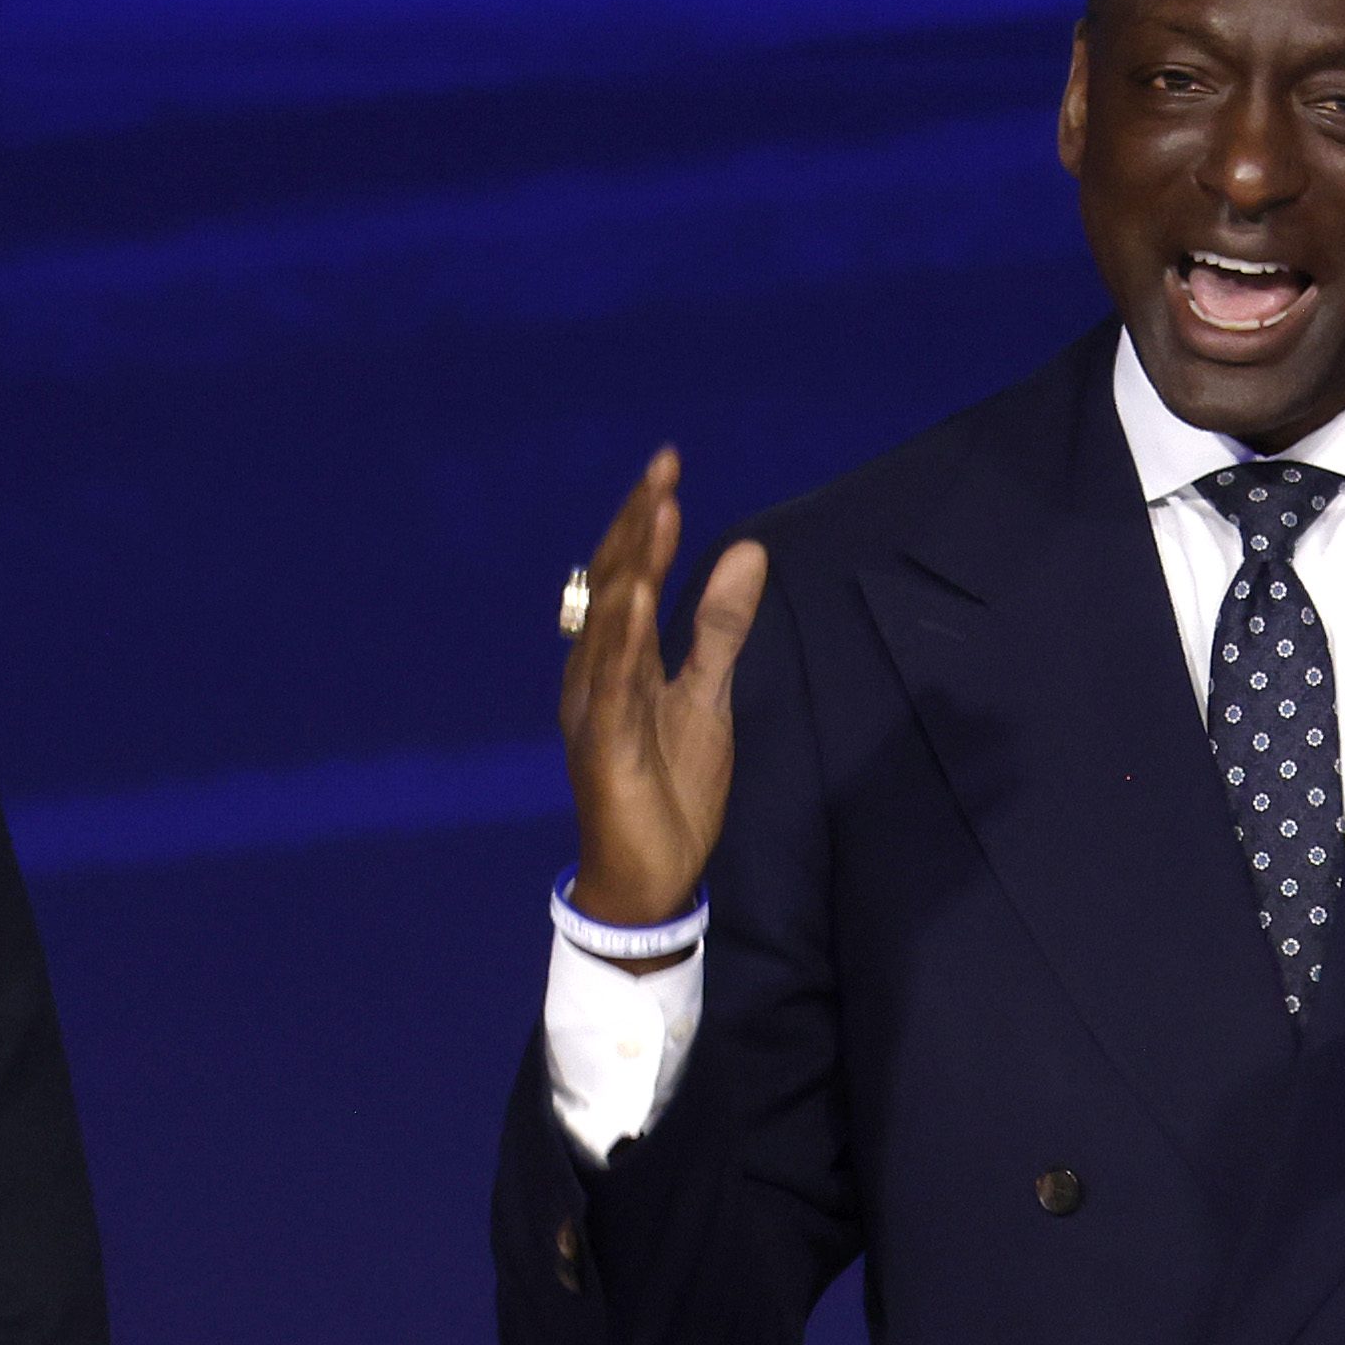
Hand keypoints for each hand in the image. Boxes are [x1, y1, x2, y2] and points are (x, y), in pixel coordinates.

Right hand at [558, 446, 769, 936]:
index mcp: (617, 662)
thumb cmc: (669, 788)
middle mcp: (595, 676)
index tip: (667, 468)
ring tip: (654, 511)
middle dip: (637, 526)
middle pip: (614, 587)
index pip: (629, 578)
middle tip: (663, 467)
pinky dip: (625, 641)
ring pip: (611, 627)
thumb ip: (721, 627)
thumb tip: (748, 551)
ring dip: (633, 567)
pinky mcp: (607, 749)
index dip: (644, 524)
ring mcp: (596, 711)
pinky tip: (638, 600)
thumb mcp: (709, 696)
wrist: (652, 877)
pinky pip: (614, 688)